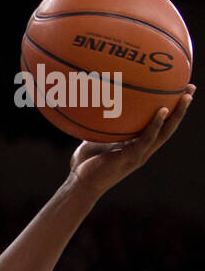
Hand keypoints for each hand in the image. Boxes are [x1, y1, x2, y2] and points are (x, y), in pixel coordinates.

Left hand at [69, 84, 193, 198]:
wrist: (80, 182)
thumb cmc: (86, 161)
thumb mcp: (98, 135)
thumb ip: (104, 120)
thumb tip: (100, 95)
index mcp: (137, 144)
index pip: (159, 124)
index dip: (171, 108)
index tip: (179, 89)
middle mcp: (142, 149)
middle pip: (168, 127)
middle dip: (181, 108)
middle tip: (191, 87)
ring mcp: (139, 155)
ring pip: (164, 133)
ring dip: (176, 115)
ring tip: (186, 97)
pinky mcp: (131, 158)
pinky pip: (147, 140)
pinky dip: (155, 126)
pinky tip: (162, 111)